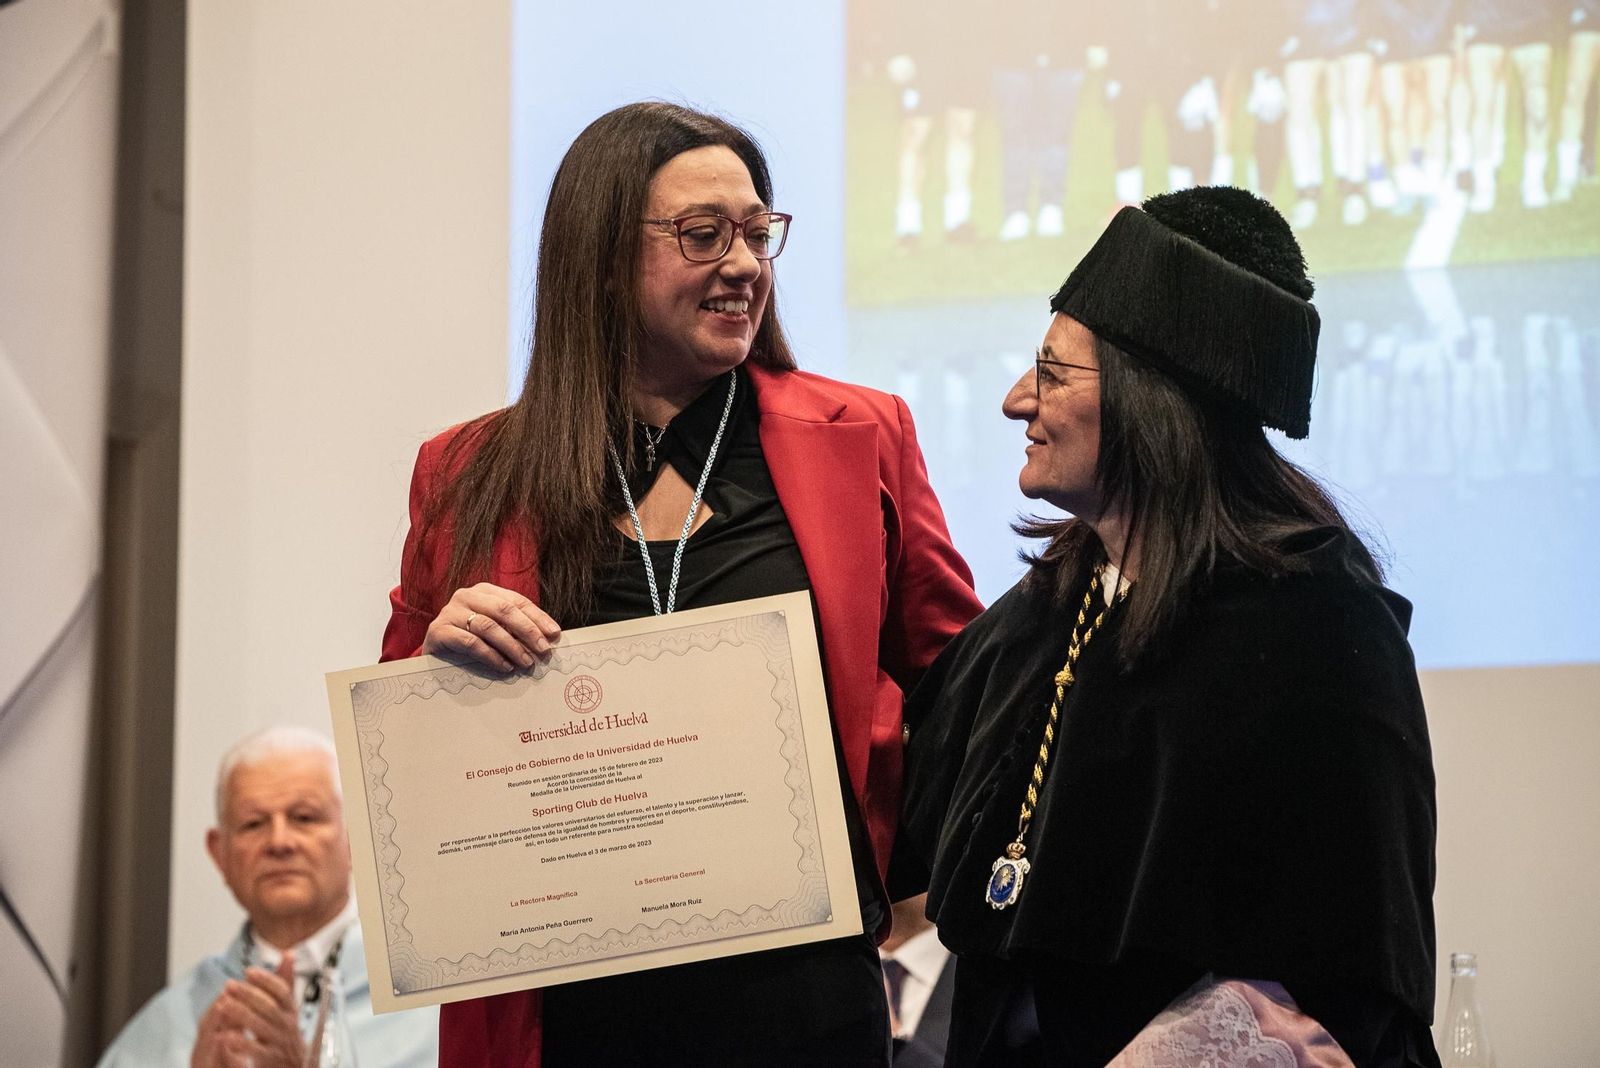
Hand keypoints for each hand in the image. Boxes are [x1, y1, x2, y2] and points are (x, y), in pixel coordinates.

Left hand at [194, 954, 306, 1067]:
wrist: (294, 1064)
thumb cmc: (285, 1031)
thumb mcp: (287, 1007)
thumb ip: (286, 982)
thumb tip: (288, 953)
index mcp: (290, 1009)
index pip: (282, 991)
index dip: (266, 980)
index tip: (248, 971)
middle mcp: (287, 1024)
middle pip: (270, 1006)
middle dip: (249, 994)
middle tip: (229, 984)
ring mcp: (280, 1042)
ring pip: (261, 1026)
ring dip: (241, 1014)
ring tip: (222, 1004)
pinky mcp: (271, 1058)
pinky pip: (256, 1050)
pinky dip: (241, 1043)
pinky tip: (226, 1035)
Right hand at [423, 582, 560, 671]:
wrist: (434, 654)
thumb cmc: (469, 640)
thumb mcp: (494, 629)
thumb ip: (515, 629)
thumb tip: (548, 638)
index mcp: (484, 591)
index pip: (516, 601)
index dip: (537, 617)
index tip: (554, 633)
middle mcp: (466, 596)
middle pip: (503, 610)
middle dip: (528, 631)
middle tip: (543, 650)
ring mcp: (450, 612)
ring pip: (488, 626)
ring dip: (511, 646)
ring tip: (526, 662)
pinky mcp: (438, 631)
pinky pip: (470, 642)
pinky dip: (491, 655)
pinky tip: (504, 666)